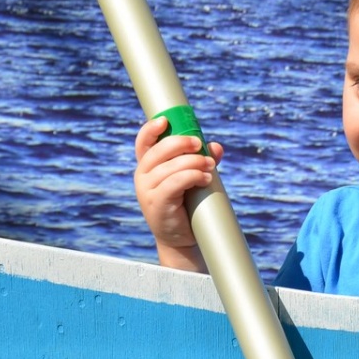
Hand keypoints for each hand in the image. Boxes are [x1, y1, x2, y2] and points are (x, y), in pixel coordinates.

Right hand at [133, 115, 224, 250]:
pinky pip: (174, 183)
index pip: (143, 142)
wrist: (180, 238)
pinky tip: (205, 179)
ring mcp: (147, 191)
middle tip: (200, 145)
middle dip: (182, 143)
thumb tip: (216, 147)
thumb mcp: (192, 177)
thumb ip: (202, 159)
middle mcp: (142, 176)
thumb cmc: (186, 203)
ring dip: (194, 163)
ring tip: (210, 167)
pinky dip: (192, 176)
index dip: (151, 129)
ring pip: (170, 167)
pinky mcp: (157, 204)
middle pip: (158, 150)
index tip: (165, 120)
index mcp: (148, 165)